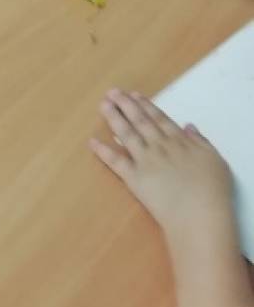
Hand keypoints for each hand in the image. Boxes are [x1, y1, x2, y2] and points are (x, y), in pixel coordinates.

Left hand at [90, 89, 234, 245]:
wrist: (199, 214)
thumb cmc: (213, 190)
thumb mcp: (215, 160)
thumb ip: (200, 142)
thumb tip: (188, 126)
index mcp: (179, 142)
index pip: (159, 119)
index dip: (145, 106)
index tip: (134, 95)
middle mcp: (159, 146)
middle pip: (140, 122)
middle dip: (126, 105)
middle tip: (112, 92)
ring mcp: (145, 161)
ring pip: (127, 134)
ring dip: (114, 119)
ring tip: (103, 105)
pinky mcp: (133, 178)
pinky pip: (115, 162)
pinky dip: (103, 151)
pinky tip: (92, 141)